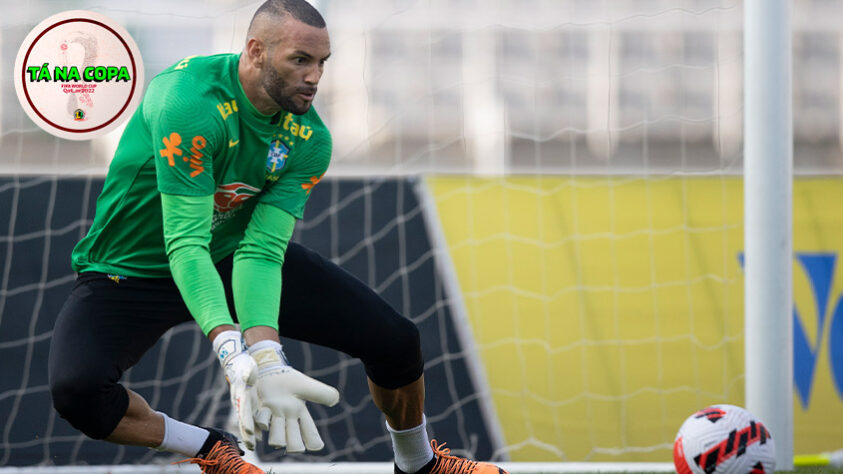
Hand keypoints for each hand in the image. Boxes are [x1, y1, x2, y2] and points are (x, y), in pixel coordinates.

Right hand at [213, 330, 259, 448]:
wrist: (237, 365)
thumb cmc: (244, 365)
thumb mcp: (247, 368)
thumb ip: (249, 374)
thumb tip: (250, 377)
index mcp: (241, 394)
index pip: (244, 410)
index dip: (247, 421)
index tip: (251, 431)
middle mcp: (240, 402)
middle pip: (244, 420)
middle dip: (247, 433)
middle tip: (251, 445)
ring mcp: (242, 404)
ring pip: (245, 422)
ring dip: (248, 434)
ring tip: (252, 446)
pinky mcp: (246, 404)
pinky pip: (249, 418)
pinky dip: (252, 428)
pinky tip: (258, 436)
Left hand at [250, 342, 339, 452]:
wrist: (267, 370)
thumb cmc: (288, 380)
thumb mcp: (306, 386)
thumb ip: (321, 393)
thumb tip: (335, 400)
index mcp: (298, 413)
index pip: (308, 431)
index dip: (313, 440)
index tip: (316, 447)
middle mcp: (284, 419)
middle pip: (292, 440)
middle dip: (294, 444)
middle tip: (296, 447)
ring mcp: (269, 417)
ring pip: (275, 438)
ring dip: (277, 438)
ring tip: (276, 433)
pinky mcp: (254, 413)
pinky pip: (254, 427)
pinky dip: (255, 432)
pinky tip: (256, 438)